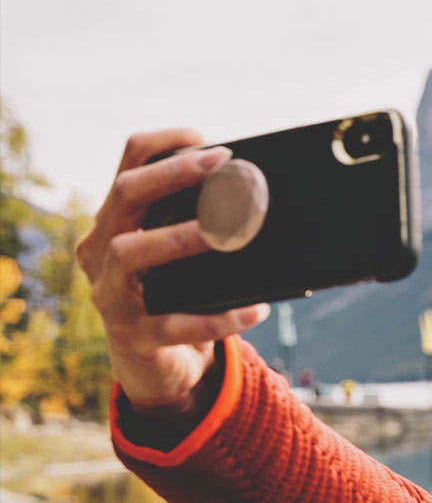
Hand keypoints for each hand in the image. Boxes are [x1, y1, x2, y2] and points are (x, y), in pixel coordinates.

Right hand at [76, 129, 269, 416]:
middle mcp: (102, 251)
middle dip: (172, 174)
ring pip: (129, 252)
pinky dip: (217, 317)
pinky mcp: (133, 336)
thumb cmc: (175, 293)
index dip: (162, 145)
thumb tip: (258, 190)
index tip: (204, 139)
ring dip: (178, 237)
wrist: (157, 364)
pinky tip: (255, 309)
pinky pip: (173, 324)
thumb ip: (198, 222)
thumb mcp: (179, 253)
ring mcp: (111, 294)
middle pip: (124, 196)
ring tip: (224, 232)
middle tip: (221, 163)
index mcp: (115, 223)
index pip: (127, 167)